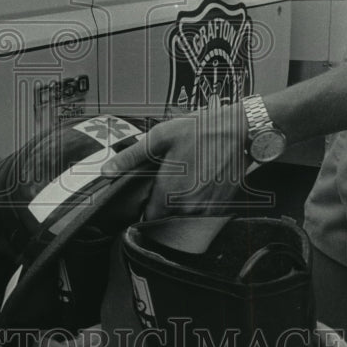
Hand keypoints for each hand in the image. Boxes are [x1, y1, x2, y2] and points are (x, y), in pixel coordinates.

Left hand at [101, 104, 247, 218]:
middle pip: (168, 215)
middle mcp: (189, 207)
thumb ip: (131, 158)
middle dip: (165, 199)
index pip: (148, 216)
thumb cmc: (199, 130)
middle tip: (171, 174)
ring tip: (188, 173)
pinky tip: (202, 177)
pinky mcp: (223, 205)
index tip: (148, 191)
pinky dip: (200, 197)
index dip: (145, 204)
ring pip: (186, 213)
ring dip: (183, 200)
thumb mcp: (159, 138)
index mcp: (169, 193)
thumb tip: (107, 171)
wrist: (240, 129)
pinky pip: (204, 209)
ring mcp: (208, 208)